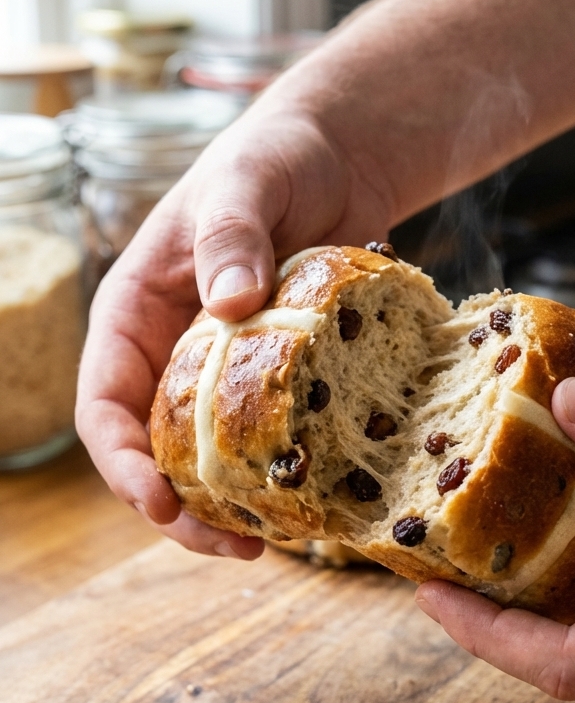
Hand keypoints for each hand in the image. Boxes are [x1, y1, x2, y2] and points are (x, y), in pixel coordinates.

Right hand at [75, 94, 394, 556]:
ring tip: (279, 540)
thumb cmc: (275, 157)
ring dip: (235, 505)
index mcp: (135, 313)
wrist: (341, 154)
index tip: (158, 505)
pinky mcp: (280, 376)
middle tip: (235, 547)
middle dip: (183, 509)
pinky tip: (320, 499)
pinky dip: (286, 471)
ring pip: (212, 458)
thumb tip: (227, 304)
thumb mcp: (245, 184)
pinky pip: (273, 436)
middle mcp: (172, 352)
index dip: (123, 465)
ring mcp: (226, 370)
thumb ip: (230, 236)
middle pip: (155, 451)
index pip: (105, 405)